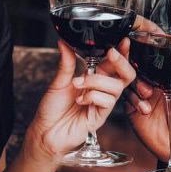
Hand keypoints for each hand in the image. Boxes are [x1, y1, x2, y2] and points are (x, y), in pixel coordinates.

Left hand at [26, 40, 135, 162]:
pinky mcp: (100, 116)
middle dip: (121, 62)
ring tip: (78, 84)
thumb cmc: (52, 109)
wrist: (45, 131)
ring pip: (116, 86)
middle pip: (125, 74)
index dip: (121, 52)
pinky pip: (108, 101)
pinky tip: (80, 100)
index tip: (122, 40)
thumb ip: (66, 62)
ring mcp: (102, 103)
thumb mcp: (58, 81)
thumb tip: (64, 42)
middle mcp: (101, 90)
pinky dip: (93, 96)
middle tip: (111, 53)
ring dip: (96, 81)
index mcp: (94, 78)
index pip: (113, 63)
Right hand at [124, 50, 170, 164]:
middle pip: (136, 61)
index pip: (155, 53)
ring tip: (148, 93)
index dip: (147, 45)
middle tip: (135, 64)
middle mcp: (154, 79)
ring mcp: (142, 91)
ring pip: (127, 77)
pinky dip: (132, 98)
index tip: (142, 39)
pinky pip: (125, 96)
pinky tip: (145, 108)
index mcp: (170, 72)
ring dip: (134, 81)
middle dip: (131, 59)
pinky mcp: (133, 107)